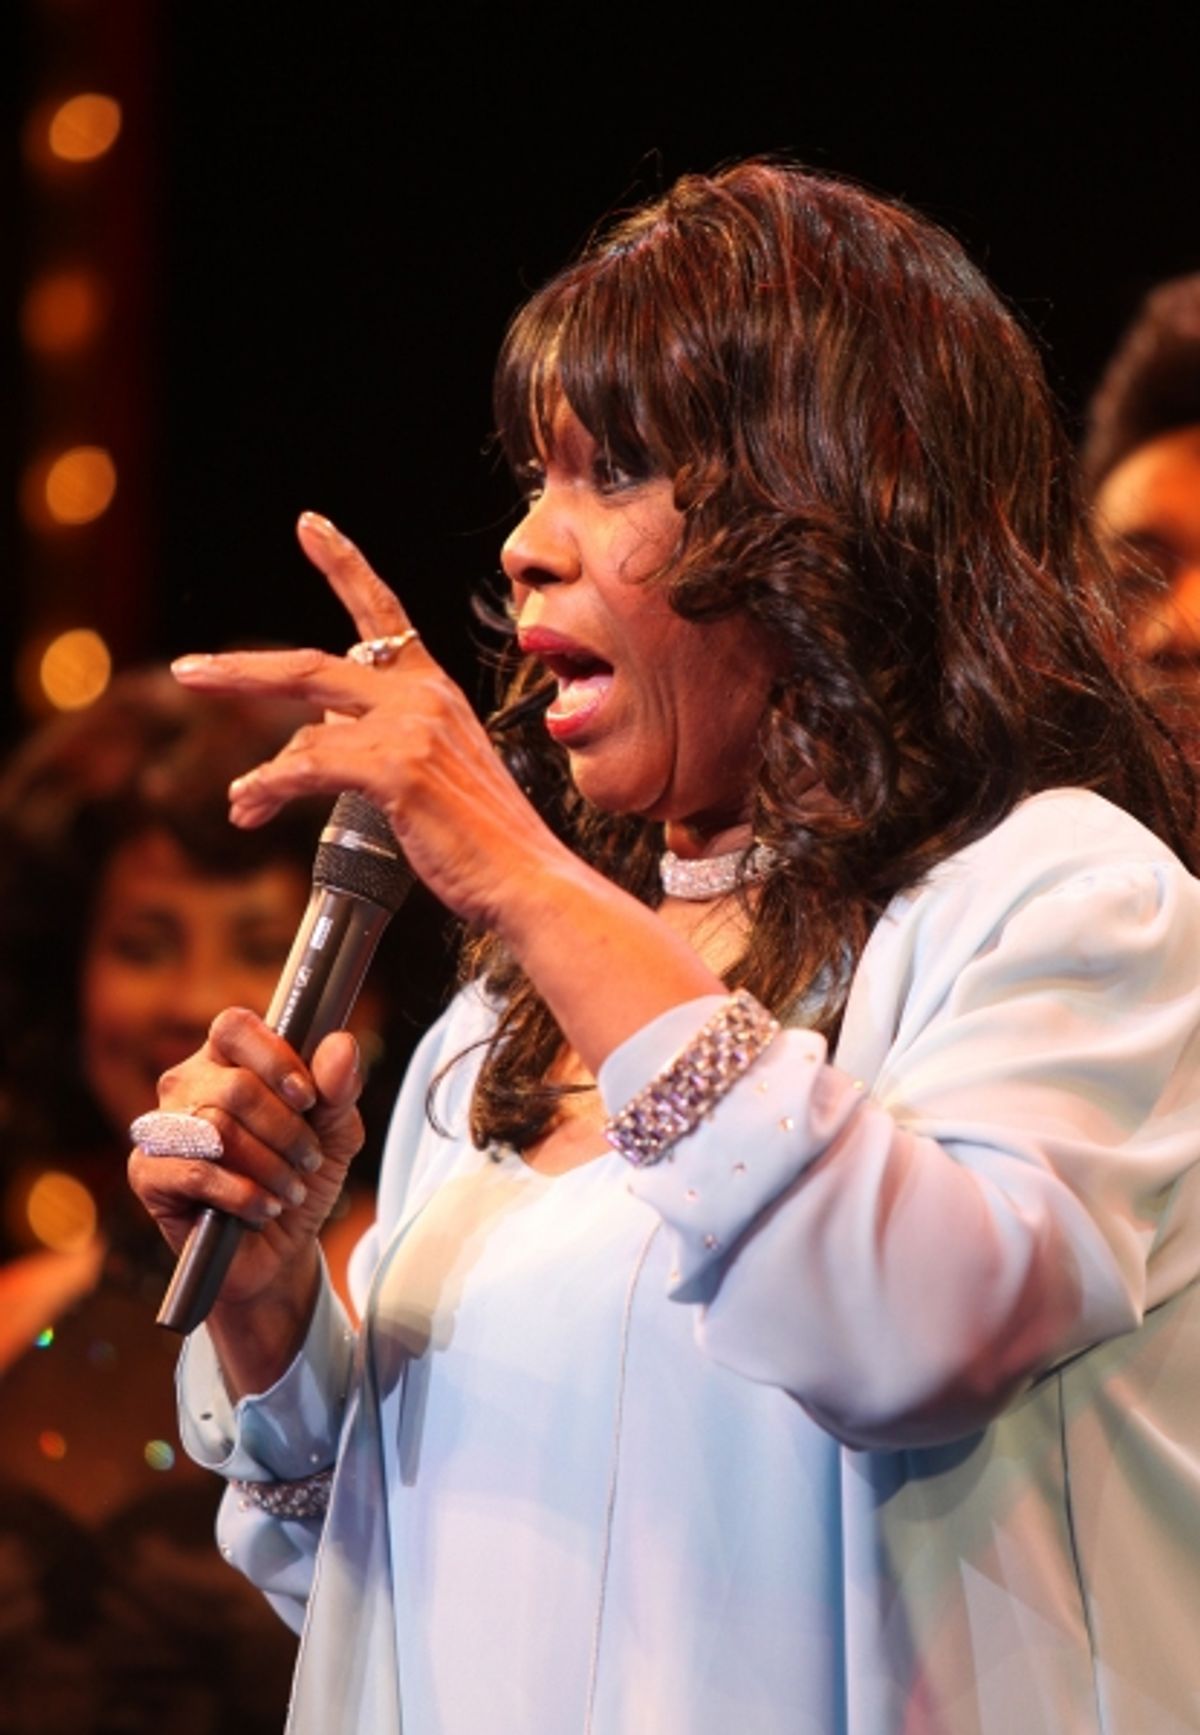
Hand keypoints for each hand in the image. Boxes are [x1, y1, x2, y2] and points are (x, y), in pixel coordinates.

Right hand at [127, 1010, 362, 1309]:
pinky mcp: (148, 1173)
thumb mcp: (337, 1134)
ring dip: (269, 1165)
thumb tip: (341, 1043)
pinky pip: (195, 1172)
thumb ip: (340, 1088)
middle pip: (236, 1087)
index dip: (274, 1057)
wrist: (279, 1249)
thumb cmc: (300, 1177)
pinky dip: (241, 1193)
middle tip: (309, 1160)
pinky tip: (263, 1207)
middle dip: (287, 1130)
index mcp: (228, 1059)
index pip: (234, 1027)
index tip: (309, 1099)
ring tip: (290, 1189)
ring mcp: (163, 1128)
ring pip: (218, 1128)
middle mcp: (188, 1085)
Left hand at [170, 512, 568, 933]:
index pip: (384, 614)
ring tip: (243, 805)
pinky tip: (250, 807)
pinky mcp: (398, 770)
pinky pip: (307, 768)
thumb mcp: (433, 776)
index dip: (344, 565)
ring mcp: (412, 730)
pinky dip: (269, 790)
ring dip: (262, 776)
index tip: (310, 526)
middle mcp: (424, 698)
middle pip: (310, 667)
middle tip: (188, 670)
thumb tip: (312, 744)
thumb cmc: (485, 842)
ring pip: (303, 735)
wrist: (527, 879)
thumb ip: (380, 745)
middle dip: (240, 671)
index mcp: (435, 691)